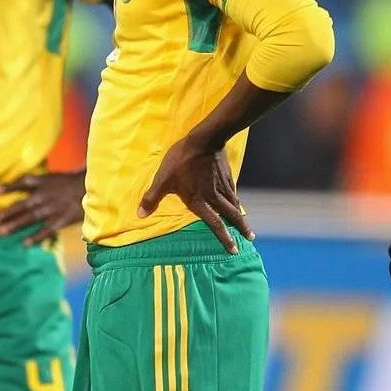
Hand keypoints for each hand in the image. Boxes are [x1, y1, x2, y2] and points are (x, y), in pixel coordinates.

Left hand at [0, 171, 84, 245]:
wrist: (91, 189)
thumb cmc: (70, 183)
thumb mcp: (52, 177)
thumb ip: (36, 182)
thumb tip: (20, 185)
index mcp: (43, 182)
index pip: (22, 183)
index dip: (9, 187)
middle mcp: (44, 195)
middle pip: (22, 205)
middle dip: (7, 213)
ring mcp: (51, 209)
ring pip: (30, 218)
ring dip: (15, 225)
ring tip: (2, 232)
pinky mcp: (61, 220)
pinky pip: (46, 230)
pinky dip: (36, 237)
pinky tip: (25, 243)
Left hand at [138, 139, 251, 253]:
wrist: (204, 141)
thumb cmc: (181, 161)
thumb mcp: (163, 180)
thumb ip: (152, 198)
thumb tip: (141, 215)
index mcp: (199, 201)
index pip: (215, 225)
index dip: (224, 238)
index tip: (234, 250)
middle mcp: (214, 197)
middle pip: (231, 216)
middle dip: (240, 229)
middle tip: (250, 238)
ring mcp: (222, 186)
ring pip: (234, 204)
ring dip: (240, 215)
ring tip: (245, 224)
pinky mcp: (227, 176)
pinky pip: (233, 191)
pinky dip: (236, 199)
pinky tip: (237, 201)